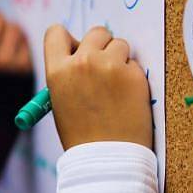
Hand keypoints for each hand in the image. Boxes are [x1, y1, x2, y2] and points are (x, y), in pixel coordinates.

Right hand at [44, 25, 152, 150]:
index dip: (69, 40)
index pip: (57, 32)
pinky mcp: (134, 75)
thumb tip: (84, 51)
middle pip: (96, 32)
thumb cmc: (81, 135)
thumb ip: (70, 73)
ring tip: (116, 87)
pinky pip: (134, 64)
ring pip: (120, 44)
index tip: (78, 49)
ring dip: (120, 59)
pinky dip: (132, 76)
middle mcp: (83, 62)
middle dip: (101, 46)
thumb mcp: (62, 100)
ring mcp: (110, 66)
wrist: (107, 160)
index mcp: (58, 70)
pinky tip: (128, 98)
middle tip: (104, 68)